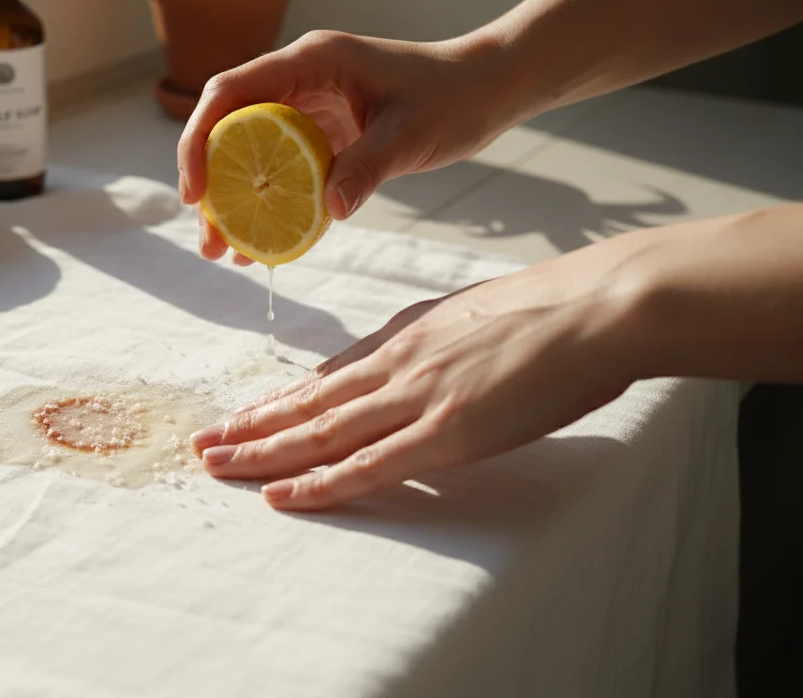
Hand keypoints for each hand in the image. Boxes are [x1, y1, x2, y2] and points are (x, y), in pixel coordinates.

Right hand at [178, 29, 522, 265]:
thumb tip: (330, 209)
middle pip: (229, 128)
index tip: (197, 194)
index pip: (230, 93)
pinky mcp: (322, 133)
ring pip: (250, 152)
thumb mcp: (411, 135)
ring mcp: (308, 106)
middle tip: (209, 241)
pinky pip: (282, 168)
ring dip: (236, 202)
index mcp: (311, 62)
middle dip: (211, 185)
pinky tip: (265, 246)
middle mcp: (299, 80)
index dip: (200, 141)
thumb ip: (368, 167)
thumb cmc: (453, 97)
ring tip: (228, 253)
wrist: (486, 89)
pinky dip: (271, 205)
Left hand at [189, 235, 650, 509]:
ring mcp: (416, 397)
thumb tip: (399, 360)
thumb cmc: (554, 308)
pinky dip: (318, 483)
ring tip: (215, 464)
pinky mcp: (445, 433)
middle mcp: (397, 363)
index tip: (243, 415)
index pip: (328, 376)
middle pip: (308, 403)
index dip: (281, 400)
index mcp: (406, 334)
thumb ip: (430, 341)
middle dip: (251, 426)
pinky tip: (279, 495)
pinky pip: (367, 466)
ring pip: (320, 432)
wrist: (599, 307)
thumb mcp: (473, 314)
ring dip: (262, 452)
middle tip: (203, 443)